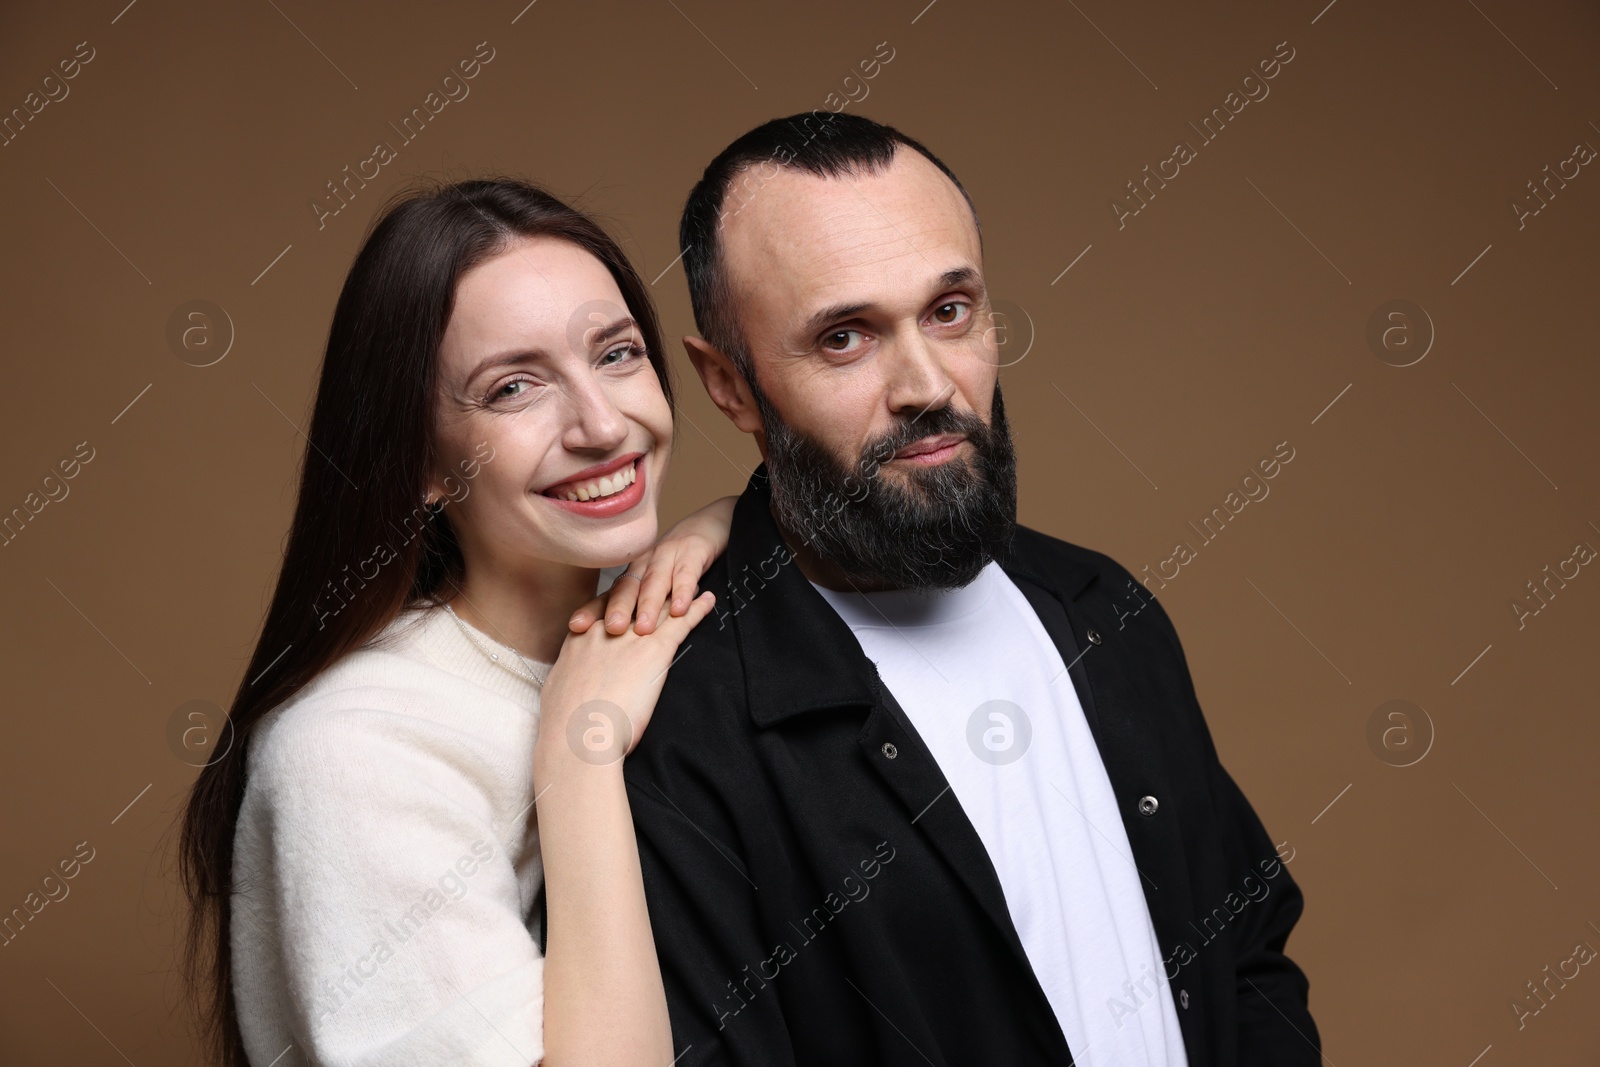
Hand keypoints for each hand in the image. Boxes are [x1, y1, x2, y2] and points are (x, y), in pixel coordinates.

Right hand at [538, 589, 715, 764]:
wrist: (578, 738)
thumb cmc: (565, 727)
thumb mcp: (560, 693)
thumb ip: (569, 680)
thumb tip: (571, 684)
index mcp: (579, 639)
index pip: (604, 608)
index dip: (621, 600)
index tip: (632, 594)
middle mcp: (604, 630)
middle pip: (632, 598)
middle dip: (649, 586)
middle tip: (665, 577)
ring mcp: (630, 638)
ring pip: (658, 605)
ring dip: (677, 591)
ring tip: (691, 581)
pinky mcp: (655, 651)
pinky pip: (680, 622)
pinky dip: (696, 609)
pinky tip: (708, 600)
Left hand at [567, 495, 735, 636]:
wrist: (710, 524)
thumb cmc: (679, 564)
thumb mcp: (657, 584)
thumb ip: (641, 608)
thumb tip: (616, 643)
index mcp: (633, 575)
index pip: (608, 595)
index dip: (592, 610)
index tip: (575, 628)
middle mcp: (645, 564)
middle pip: (628, 588)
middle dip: (618, 609)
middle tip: (611, 630)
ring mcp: (669, 556)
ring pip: (655, 581)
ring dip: (649, 604)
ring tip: (644, 629)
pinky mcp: (695, 551)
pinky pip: (687, 572)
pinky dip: (684, 591)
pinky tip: (681, 609)